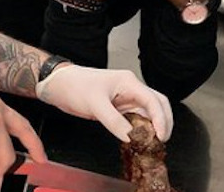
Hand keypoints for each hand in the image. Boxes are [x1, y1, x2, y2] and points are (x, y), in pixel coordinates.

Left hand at [35, 65, 173, 141]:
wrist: (59, 85)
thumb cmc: (75, 86)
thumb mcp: (94, 104)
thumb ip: (114, 121)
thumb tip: (131, 137)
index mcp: (128, 82)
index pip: (153, 100)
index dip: (161, 118)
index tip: (161, 135)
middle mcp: (130, 88)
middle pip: (157, 104)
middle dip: (164, 121)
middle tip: (162, 140)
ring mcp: (125, 97)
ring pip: (148, 111)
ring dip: (154, 125)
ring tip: (153, 141)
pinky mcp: (119, 106)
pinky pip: (137, 117)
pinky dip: (142, 127)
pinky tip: (141, 137)